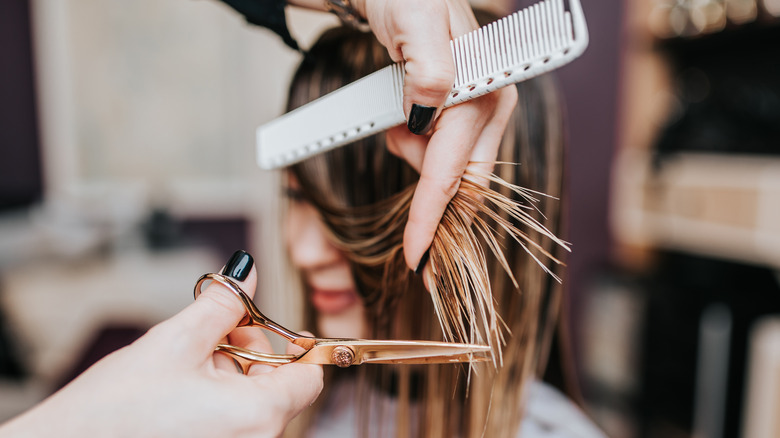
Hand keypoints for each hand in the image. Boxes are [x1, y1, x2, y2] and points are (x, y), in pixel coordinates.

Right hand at [0, 251, 321, 437]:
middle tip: (216, 333)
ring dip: (232, 376)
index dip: (294, 346)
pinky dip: (221, 402)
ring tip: (189, 363)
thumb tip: (247, 273)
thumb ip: (222, 304)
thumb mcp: (174, 342)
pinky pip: (235, 425)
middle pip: (280, 389)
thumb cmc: (111, 414)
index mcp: (257, 417)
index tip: (272, 328)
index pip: (309, 379)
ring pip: (255, 405)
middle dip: (252, 354)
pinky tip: (183, 390)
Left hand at [355, 0, 518, 272]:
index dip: (432, 218)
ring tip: (396, 117)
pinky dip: (417, 152)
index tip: (417, 258)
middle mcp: (489, 108)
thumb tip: (430, 109)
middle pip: (461, 183)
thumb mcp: (415, 23)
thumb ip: (430, 69)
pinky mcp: (462, 114)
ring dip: (414, 160)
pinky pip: (442, 155)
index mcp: (483, 94)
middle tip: (407, 211)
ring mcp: (478, 113)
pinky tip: (406, 124)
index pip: (453, 172)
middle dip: (430, 204)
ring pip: (448, 171)